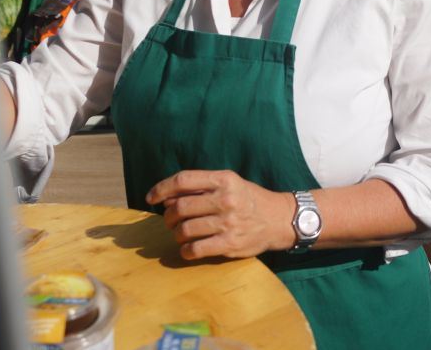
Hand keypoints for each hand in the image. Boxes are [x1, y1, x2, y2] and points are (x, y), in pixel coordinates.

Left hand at [146, 169, 294, 259]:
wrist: (279, 219)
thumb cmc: (248, 200)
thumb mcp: (229, 183)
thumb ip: (201, 187)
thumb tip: (167, 199)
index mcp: (223, 179)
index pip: (183, 180)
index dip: (162, 188)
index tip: (151, 198)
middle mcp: (225, 199)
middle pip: (180, 207)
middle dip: (169, 216)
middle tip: (171, 221)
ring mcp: (228, 222)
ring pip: (185, 230)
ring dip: (177, 234)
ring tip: (181, 234)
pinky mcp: (230, 244)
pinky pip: (196, 249)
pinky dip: (186, 251)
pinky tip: (188, 249)